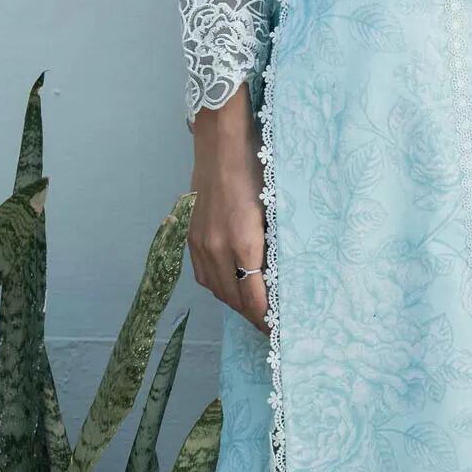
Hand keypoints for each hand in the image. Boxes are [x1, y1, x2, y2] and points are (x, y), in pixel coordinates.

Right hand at [187, 87, 269, 334]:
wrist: (221, 142)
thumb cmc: (257, 167)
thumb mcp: (274, 206)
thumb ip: (274, 243)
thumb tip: (281, 275)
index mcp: (244, 242)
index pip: (254, 297)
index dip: (265, 318)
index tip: (278, 329)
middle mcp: (217, 248)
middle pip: (234, 298)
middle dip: (252, 315)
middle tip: (270, 325)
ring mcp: (200, 243)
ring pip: (216, 289)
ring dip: (234, 302)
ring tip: (253, 309)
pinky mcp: (190, 236)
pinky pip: (202, 274)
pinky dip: (217, 285)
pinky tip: (230, 285)